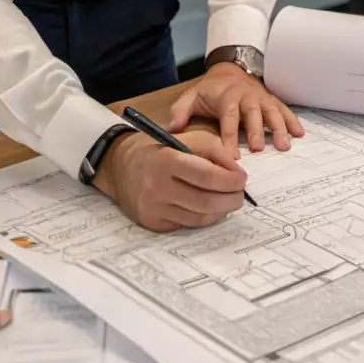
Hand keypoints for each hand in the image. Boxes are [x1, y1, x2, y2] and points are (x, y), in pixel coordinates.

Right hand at [93, 127, 246, 231]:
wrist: (121, 166)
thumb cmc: (161, 149)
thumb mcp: (188, 138)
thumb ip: (216, 151)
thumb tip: (238, 173)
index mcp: (167, 160)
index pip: (208, 176)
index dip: (231, 180)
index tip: (242, 180)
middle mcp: (157, 187)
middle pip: (206, 201)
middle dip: (231, 199)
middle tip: (240, 195)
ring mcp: (153, 208)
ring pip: (199, 218)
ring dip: (220, 211)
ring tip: (228, 201)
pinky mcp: (152, 223)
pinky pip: (186, 224)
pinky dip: (203, 217)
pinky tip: (209, 208)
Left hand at [168, 63, 304, 153]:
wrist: (232, 68)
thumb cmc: (211, 89)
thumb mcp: (192, 95)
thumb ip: (181, 110)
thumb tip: (172, 128)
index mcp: (226, 98)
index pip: (228, 120)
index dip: (229, 138)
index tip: (231, 157)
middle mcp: (246, 97)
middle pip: (252, 115)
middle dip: (256, 131)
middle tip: (259, 149)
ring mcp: (261, 98)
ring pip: (271, 112)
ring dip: (278, 128)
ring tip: (284, 145)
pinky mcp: (272, 100)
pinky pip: (284, 110)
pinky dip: (293, 121)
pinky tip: (300, 134)